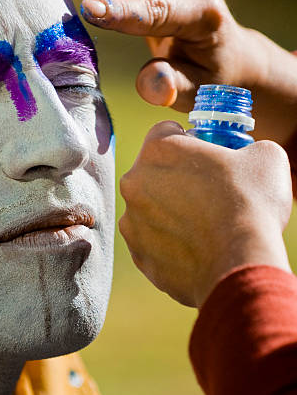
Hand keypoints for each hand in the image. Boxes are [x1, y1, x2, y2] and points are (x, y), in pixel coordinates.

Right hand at [74, 0, 296, 143]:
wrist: (221, 47)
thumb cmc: (206, 74)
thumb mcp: (197, 91)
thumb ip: (172, 87)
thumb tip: (151, 85)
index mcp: (203, 13)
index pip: (159, 7)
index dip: (122, 10)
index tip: (89, 11)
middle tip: (106, 9)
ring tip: (110, 1)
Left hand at [118, 121, 292, 306]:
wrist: (241, 262)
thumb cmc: (251, 202)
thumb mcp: (263, 155)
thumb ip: (244, 147)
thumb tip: (245, 157)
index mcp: (158, 149)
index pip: (167, 132)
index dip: (189, 141)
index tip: (205, 156)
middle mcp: (133, 182)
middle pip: (153, 172)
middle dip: (176, 178)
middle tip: (207, 192)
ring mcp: (131, 222)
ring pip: (150, 209)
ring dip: (170, 212)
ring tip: (203, 225)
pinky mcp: (139, 255)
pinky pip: (153, 242)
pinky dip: (170, 244)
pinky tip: (196, 248)